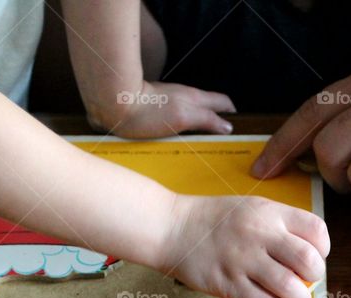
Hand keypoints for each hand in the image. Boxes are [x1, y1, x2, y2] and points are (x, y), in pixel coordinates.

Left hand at [92, 81, 235, 137]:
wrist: (113, 103)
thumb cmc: (146, 112)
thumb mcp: (182, 117)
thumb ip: (207, 119)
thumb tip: (228, 126)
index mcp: (195, 98)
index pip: (223, 103)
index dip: (233, 115)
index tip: (238, 132)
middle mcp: (184, 97)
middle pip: (208, 108)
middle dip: (218, 121)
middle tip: (221, 142)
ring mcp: (169, 101)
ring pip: (191, 112)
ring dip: (198, 126)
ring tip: (200, 146)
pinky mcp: (153, 109)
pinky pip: (173, 119)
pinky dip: (180, 128)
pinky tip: (175, 142)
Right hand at [157, 194, 328, 297]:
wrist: (170, 227)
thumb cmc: (214, 220)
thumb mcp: (252, 207)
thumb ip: (280, 226)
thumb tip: (307, 258)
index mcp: (270, 213)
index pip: (316, 231)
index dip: (322, 250)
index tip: (313, 258)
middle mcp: (260, 234)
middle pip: (309, 261)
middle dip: (315, 278)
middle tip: (305, 283)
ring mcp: (243, 260)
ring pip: (291, 288)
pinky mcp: (227, 285)